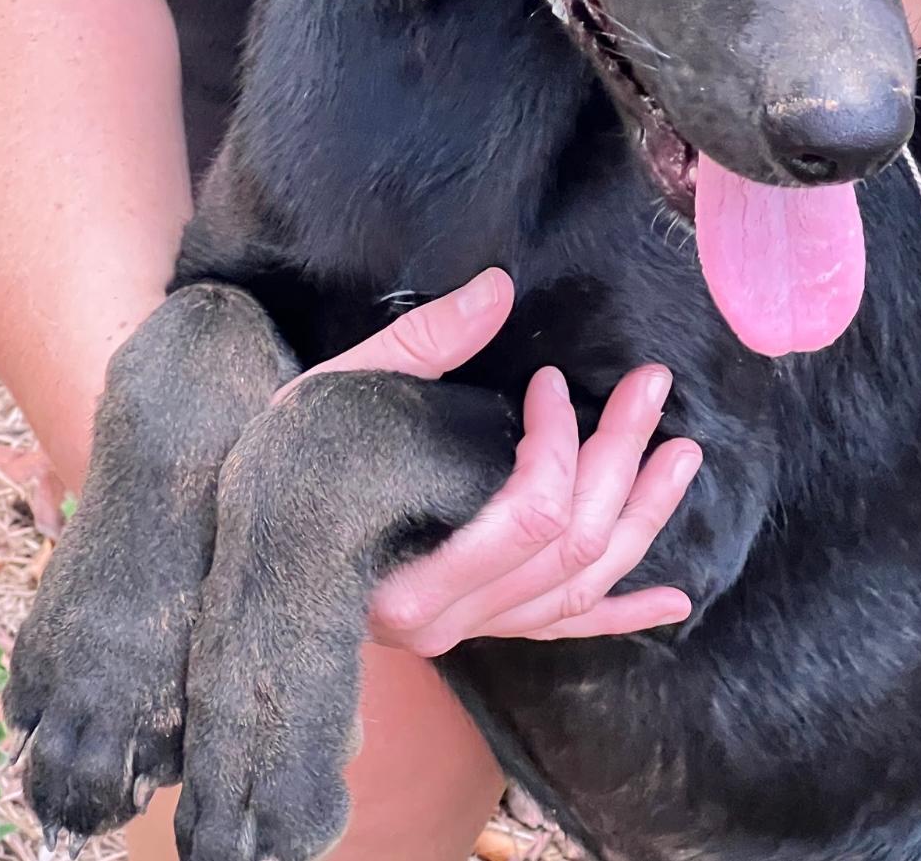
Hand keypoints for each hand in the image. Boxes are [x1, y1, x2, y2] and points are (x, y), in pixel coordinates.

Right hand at [293, 269, 702, 656]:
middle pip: (571, 546)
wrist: (237, 541)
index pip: (529, 518)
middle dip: (621, 459)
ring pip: (583, 586)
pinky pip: (564, 630)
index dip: (561, 444)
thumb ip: (422, 346)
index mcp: (410, 577)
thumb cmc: (277, 465)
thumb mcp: (337, 395)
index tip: (550, 382)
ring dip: (644, 518)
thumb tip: (498, 288)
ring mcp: (468, 633)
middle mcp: (447, 623)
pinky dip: (623, 614)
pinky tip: (674, 600)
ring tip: (683, 454)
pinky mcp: (478, 629)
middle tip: (652, 386)